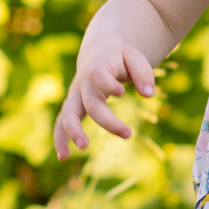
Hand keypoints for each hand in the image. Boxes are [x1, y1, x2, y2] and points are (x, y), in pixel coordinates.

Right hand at [53, 33, 157, 157]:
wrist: (98, 52)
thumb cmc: (120, 58)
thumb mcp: (135, 58)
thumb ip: (143, 73)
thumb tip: (148, 94)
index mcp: (98, 67)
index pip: (98, 75)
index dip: (108, 84)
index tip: (121, 92)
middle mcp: (83, 83)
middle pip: (90, 103)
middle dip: (107, 120)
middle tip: (128, 134)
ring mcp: (75, 95)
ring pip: (68, 113)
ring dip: (73, 131)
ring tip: (83, 147)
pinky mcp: (72, 106)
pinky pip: (61, 123)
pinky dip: (60, 139)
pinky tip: (62, 157)